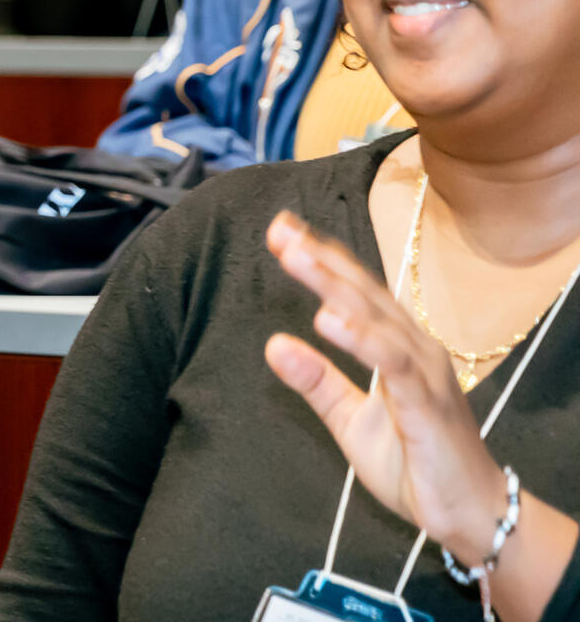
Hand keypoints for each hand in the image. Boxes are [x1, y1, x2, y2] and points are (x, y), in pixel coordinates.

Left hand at [263, 212, 511, 559]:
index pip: (356, 293)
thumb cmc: (414, 462)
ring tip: (296, 258)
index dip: (321, 260)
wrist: (467, 511)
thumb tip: (273, 344)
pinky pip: (393, 363)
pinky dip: (361, 338)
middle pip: (363, 293)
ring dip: (334, 286)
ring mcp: (425, 373)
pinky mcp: (427, 404)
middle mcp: (415, 349)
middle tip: (280, 229)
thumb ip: (316, 381)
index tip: (281, 231)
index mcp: (398, 348)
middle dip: (321, 259)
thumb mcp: (349, 419)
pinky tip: (328, 319)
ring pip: (377, 318)